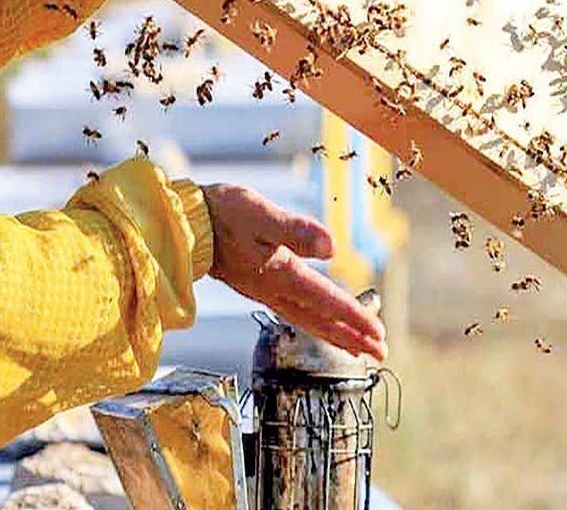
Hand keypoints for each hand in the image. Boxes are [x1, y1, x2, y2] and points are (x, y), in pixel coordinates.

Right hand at [202, 184, 388, 360]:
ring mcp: (264, 291)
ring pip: (308, 321)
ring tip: (357, 349)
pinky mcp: (256, 286)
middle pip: (321, 321)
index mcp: (281, 274)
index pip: (326, 301)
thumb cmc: (224, 214)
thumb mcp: (262, 214)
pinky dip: (314, 323)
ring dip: (335, 335)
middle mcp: (274, 290)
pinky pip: (294, 313)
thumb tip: (332, 249)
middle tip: (380, 354)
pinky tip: (318, 322)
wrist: (186, 225)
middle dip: (352, 337)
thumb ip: (296, 231)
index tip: (379, 335)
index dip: (354, 317)